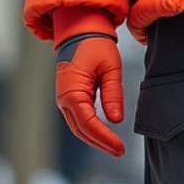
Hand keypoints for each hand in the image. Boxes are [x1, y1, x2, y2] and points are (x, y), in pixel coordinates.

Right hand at [56, 35, 125, 156]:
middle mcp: (63, 99)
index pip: (88, 124)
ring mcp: (64, 99)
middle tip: (120, 151)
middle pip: (81, 131)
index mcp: (72, 92)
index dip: (104, 138)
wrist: (81, 31)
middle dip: (100, 143)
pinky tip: (105, 135)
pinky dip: (91, 130)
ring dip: (95, 139)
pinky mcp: (69, 98)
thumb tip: (116, 120)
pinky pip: (78, 119)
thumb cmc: (96, 45)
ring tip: (115, 147)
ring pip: (78, 128)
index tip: (120, 148)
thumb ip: (113, 94)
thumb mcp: (110, 68)